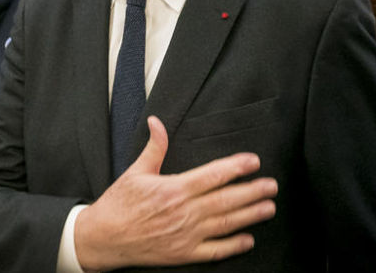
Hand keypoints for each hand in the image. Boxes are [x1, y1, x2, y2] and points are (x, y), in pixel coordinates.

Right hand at [74, 117, 277, 269]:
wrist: (104, 238)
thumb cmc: (118, 204)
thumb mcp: (135, 172)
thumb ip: (154, 147)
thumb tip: (156, 122)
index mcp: (173, 189)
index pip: (213, 175)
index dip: (236, 167)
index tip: (253, 161)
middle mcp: (184, 212)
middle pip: (226, 199)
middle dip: (253, 191)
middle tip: (272, 185)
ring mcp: (186, 235)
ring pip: (226, 223)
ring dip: (250, 215)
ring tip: (268, 208)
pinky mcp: (184, 254)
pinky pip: (215, 251)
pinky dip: (234, 245)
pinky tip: (248, 239)